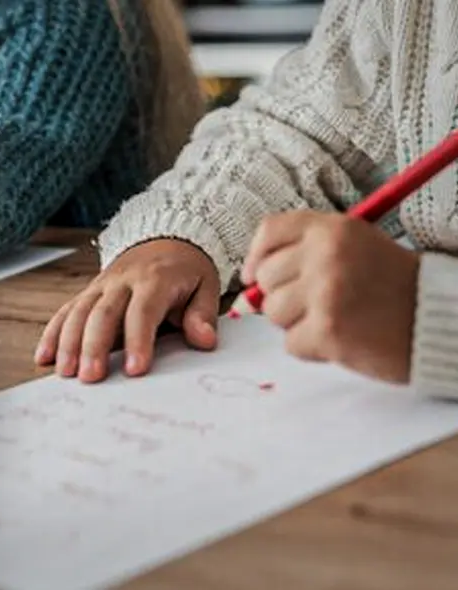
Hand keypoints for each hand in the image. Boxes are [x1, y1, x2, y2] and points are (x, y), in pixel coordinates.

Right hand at [35, 239, 220, 381]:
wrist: (165, 238)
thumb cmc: (185, 270)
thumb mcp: (206, 285)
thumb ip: (202, 315)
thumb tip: (203, 340)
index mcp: (155, 279)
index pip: (143, 311)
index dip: (138, 340)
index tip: (135, 370)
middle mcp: (122, 281)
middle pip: (103, 313)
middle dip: (94, 346)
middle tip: (91, 377)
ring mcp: (101, 286)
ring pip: (78, 312)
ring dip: (68, 343)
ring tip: (65, 373)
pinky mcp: (88, 293)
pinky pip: (66, 311)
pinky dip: (53, 334)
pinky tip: (44, 357)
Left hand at [242, 211, 418, 382]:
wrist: (441, 321)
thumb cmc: (395, 287)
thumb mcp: (357, 248)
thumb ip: (305, 253)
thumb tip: (247, 283)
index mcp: (334, 229)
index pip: (270, 232)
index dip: (256, 256)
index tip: (253, 276)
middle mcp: (326, 255)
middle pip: (266, 278)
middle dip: (285, 296)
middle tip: (323, 303)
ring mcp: (326, 292)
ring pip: (273, 313)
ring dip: (298, 324)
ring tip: (338, 320)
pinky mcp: (329, 330)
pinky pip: (291, 344)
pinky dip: (312, 348)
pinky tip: (344, 339)